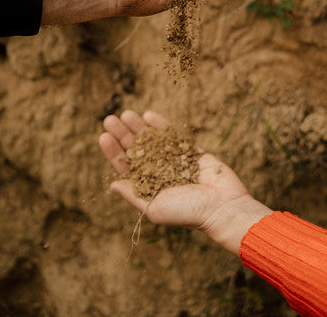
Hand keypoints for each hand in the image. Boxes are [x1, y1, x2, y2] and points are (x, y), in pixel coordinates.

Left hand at [99, 110, 271, 254]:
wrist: (222, 207)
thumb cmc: (188, 213)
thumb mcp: (154, 208)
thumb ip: (134, 194)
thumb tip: (111, 184)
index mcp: (149, 187)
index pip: (126, 166)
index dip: (114, 151)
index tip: (104, 136)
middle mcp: (160, 172)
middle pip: (137, 149)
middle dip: (123, 134)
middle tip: (110, 119)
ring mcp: (175, 160)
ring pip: (153, 139)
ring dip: (138, 127)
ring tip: (126, 113)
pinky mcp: (191, 151)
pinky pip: (173, 135)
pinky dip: (161, 125)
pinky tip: (149, 116)